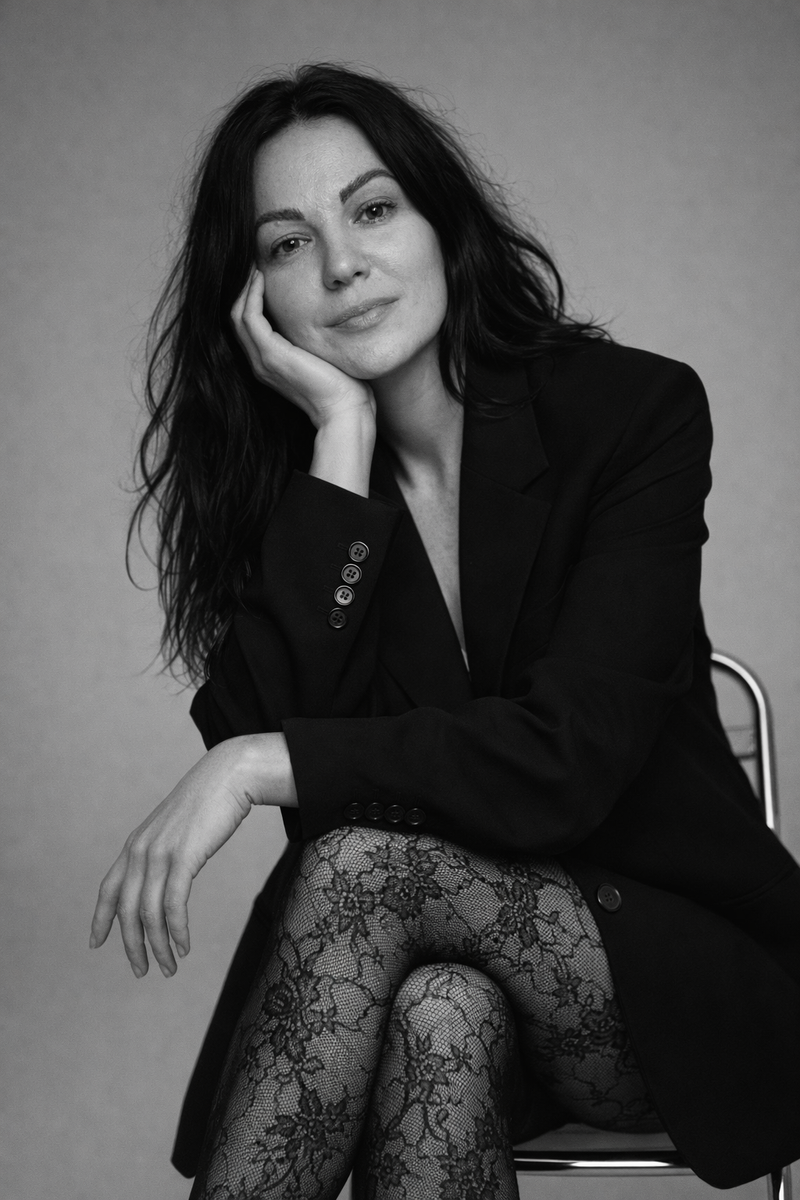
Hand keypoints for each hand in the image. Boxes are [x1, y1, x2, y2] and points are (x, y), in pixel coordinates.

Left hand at [89, 734, 294, 978]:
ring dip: (158, 946)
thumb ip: (165, 850)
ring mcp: (160, 853)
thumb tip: (166, 873)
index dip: (100, 919)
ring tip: (170, 967)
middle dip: (133, 946)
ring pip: (150, 914)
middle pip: (127, 911)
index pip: (109, 888)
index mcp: (135, 844)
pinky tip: (184, 946)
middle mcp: (140, 850)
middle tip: (143, 972)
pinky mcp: (184, 857)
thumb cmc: (209, 801)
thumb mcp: (176, 827)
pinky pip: (174, 905)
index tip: (95, 944)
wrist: (230, 775)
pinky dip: (177, 931)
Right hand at [231, 267, 375, 429]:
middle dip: (242, 289)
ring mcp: (263, 360)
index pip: (248, 326)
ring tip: (253, 267)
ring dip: (244, 288)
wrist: (344, 409)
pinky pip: (250, 317)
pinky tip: (261, 279)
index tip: (259, 275)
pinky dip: (252, 295)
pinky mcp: (272, 355)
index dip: (249, 299)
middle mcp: (260, 363)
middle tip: (251, 264)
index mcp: (269, 364)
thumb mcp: (320, 355)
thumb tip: (322, 317)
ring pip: (238, 315)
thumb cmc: (342, 385)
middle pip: (236, 318)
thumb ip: (311, 339)